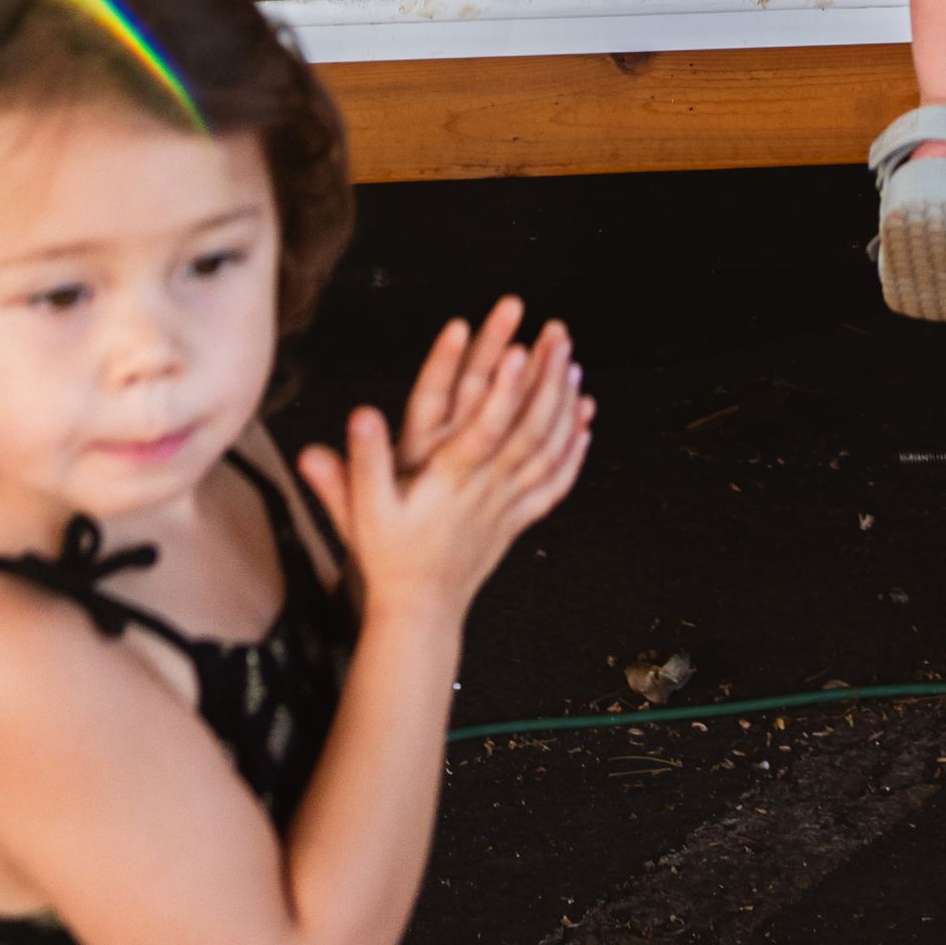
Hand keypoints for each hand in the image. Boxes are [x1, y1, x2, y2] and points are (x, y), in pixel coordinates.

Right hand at [295, 306, 591, 622]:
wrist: (419, 612)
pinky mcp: (519, 519)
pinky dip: (574, 452)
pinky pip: (555, 484)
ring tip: (572, 363)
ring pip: (548, 451)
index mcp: (450, 481)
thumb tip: (360, 415)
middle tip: (558, 334)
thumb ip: (361, 462)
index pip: (484, 430)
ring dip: (564, 405)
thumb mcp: (364, 512)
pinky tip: (585, 423)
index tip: (516, 350)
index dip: (502, 392)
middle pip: (529, 429)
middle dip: (547, 378)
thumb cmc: (390, 559)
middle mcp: (486, 489)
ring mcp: (508, 504)